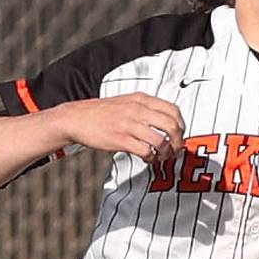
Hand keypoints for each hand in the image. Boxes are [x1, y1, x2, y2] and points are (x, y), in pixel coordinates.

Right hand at [54, 93, 185, 161]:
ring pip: (161, 140)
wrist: (76, 118)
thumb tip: (166, 121)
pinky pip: (145, 151)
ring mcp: (129, 125)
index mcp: (141, 99)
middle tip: (176, 149)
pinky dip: (151, 158)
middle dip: (178, 141)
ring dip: (166, 152)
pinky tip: (148, 159)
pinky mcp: (121, 140)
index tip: (180, 134)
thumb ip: (146, 108)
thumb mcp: (127, 102)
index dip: (181, 124)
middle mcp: (138, 110)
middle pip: (171, 126)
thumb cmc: (103, 112)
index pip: (173, 110)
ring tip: (163, 156)